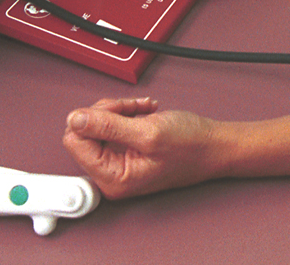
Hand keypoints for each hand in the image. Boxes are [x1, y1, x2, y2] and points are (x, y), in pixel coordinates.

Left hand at [62, 97, 222, 199]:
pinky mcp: (125, 152)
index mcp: (112, 179)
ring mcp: (118, 163)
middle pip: (85, 132)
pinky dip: (126, 113)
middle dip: (108, 113)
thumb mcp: (148, 132)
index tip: (117, 112)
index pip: (75, 142)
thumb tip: (75, 119)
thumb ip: (108, 126)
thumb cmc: (190, 147)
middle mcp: (111, 175)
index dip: (93, 119)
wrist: (214, 146)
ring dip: (119, 110)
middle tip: (132, 110)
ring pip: (98, 125)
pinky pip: (112, 126)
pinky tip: (143, 112)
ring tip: (141, 110)